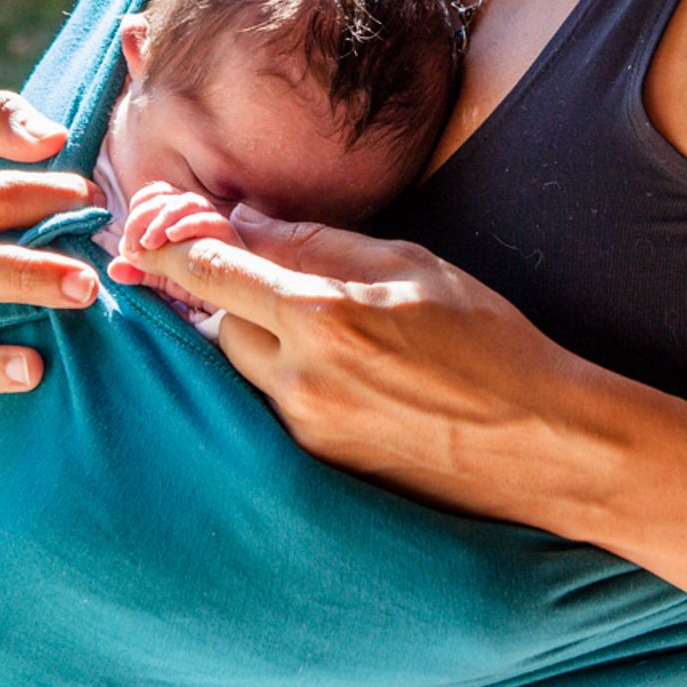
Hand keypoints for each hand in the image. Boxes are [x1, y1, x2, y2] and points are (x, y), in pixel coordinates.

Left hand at [106, 181, 241, 290]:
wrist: (233, 303)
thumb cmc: (199, 286)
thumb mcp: (161, 280)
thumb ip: (139, 272)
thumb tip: (113, 267)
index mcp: (178, 217)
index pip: (156, 193)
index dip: (139, 207)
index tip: (129, 238)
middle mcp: (196, 215)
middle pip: (168, 195)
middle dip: (145, 216)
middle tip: (136, 244)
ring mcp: (214, 224)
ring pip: (188, 202)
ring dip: (164, 218)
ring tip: (151, 242)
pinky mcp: (229, 238)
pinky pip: (211, 220)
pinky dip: (188, 225)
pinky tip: (173, 237)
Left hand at [127, 206, 623, 530]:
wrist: (540, 440)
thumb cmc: (489, 341)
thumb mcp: (411, 265)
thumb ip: (322, 243)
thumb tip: (248, 223)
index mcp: (323, 314)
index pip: (210, 272)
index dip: (169, 248)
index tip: (146, 235)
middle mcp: (300, 377)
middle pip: (218, 322)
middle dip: (231, 295)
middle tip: (269, 279)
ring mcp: (304, 429)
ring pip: (243, 370)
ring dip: (259, 340)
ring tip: (324, 330)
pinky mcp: (318, 463)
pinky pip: (271, 410)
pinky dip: (285, 382)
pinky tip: (340, 375)